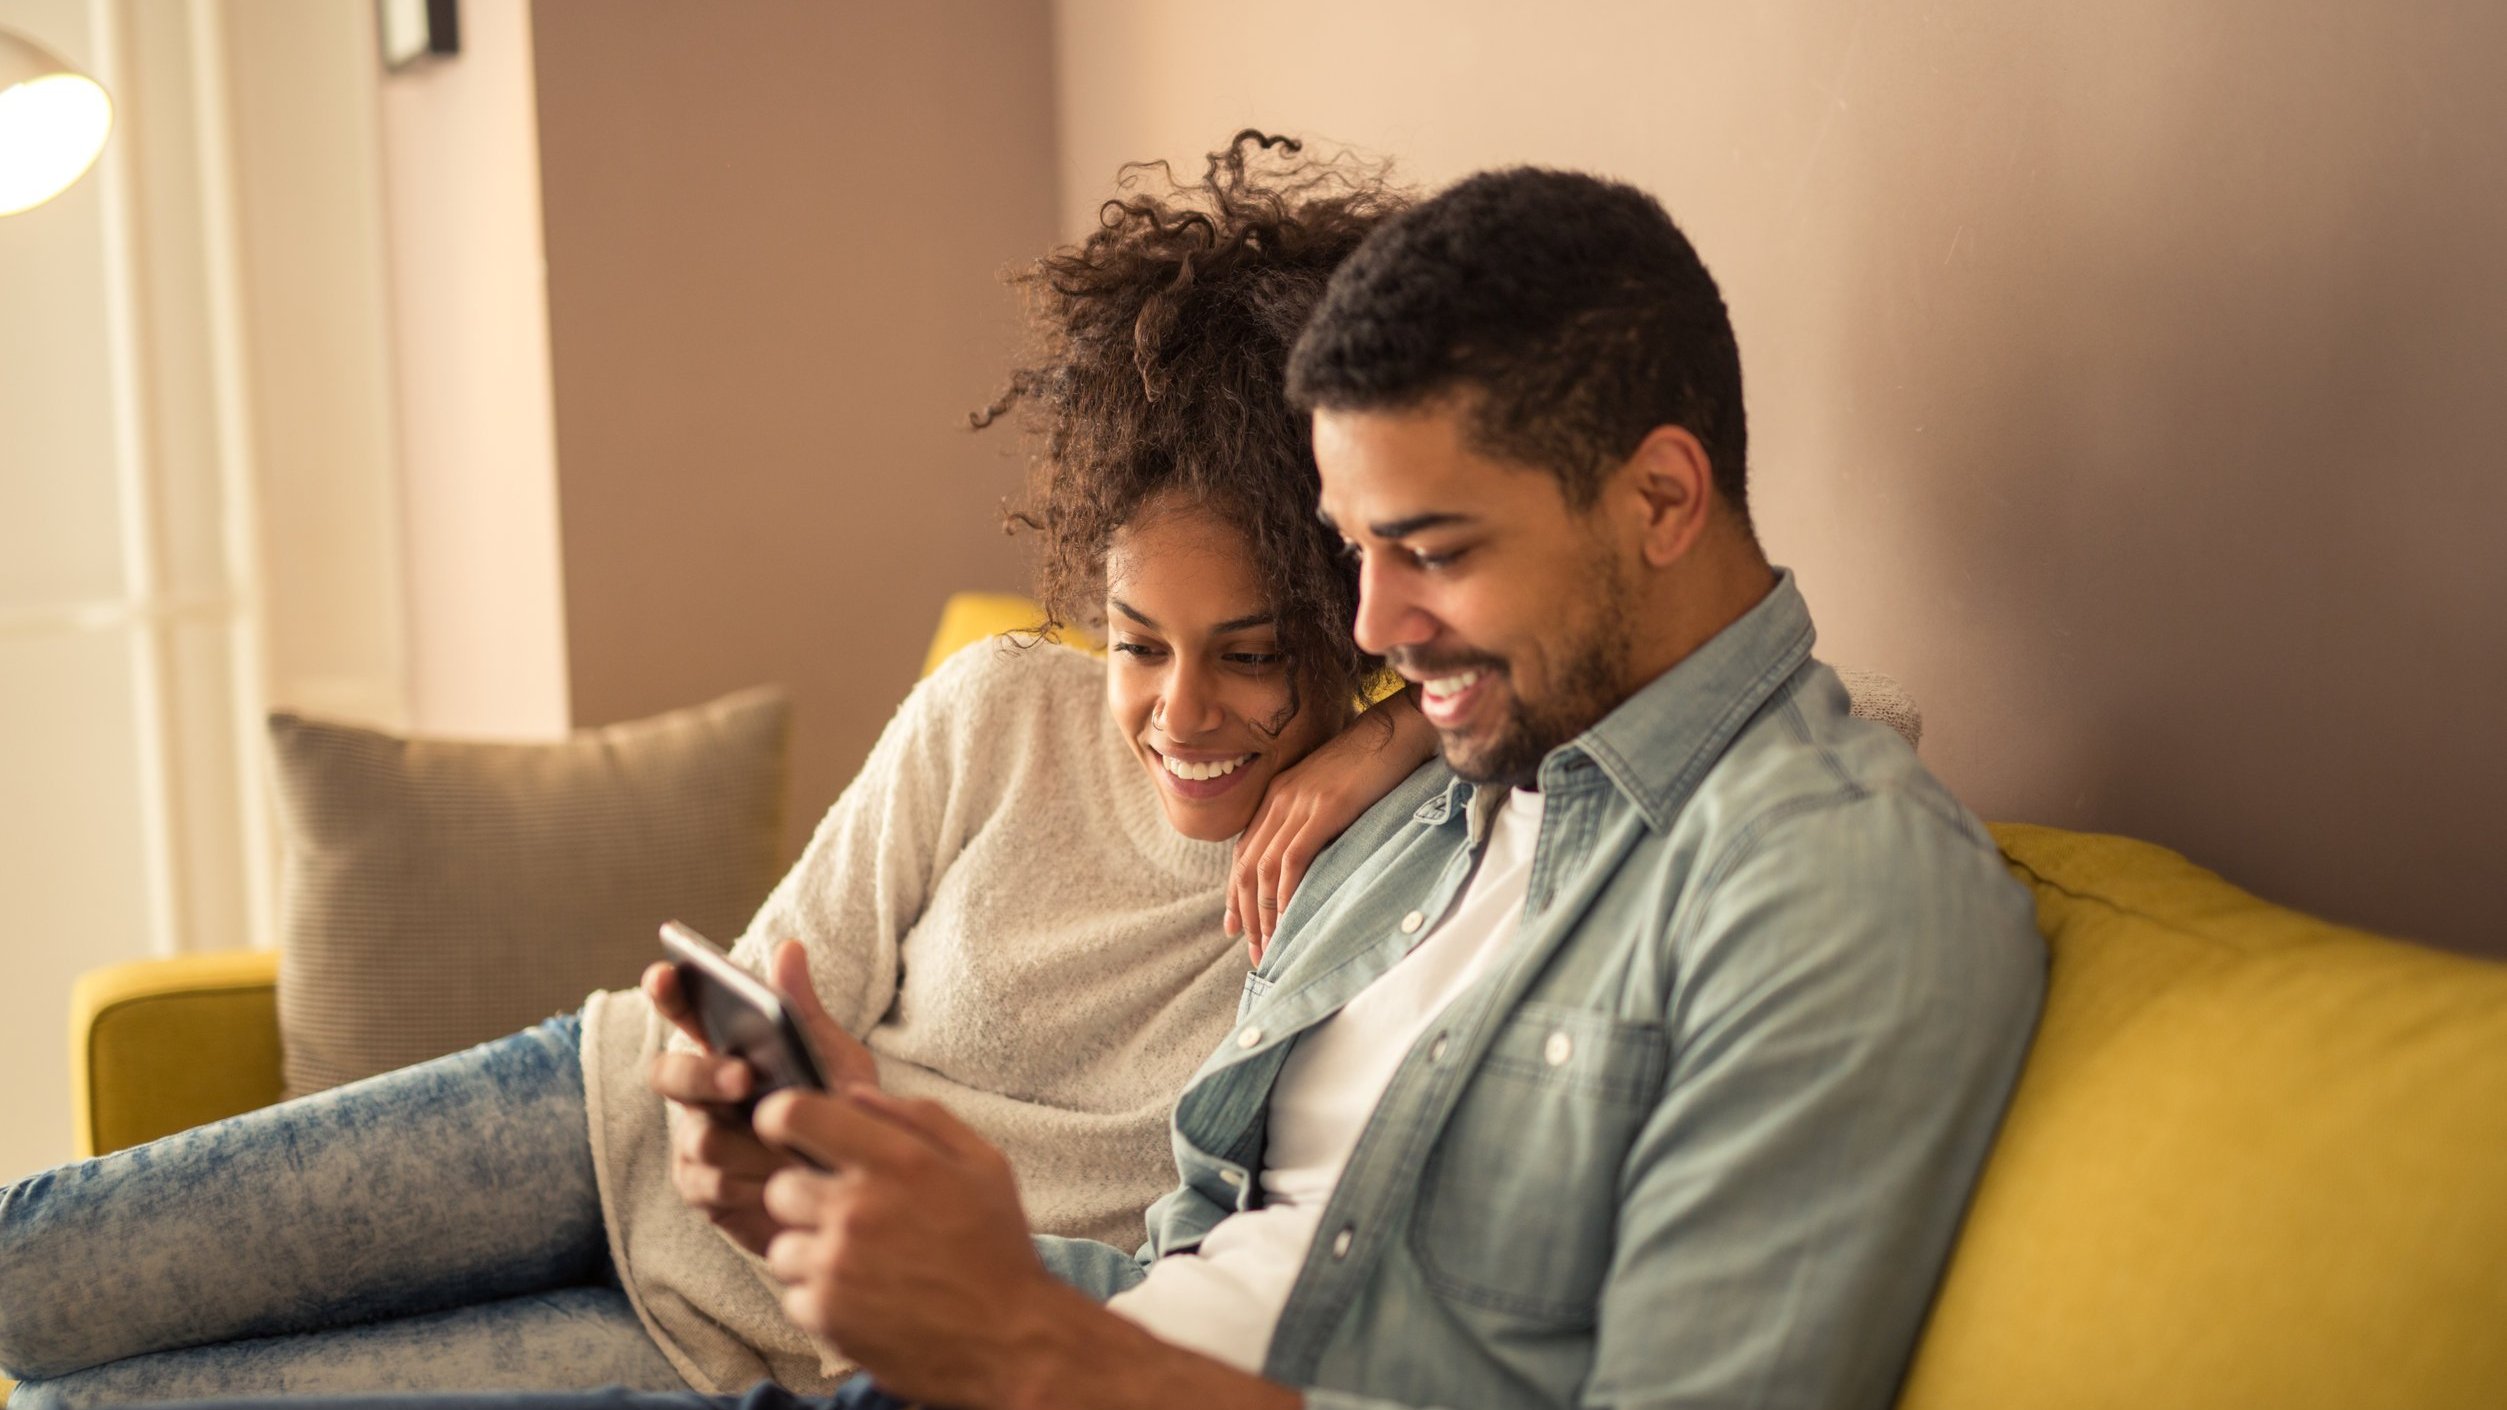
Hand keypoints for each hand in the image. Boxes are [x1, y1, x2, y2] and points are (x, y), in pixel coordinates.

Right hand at [644, 939, 878, 1253]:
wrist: (857, 1186)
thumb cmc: (842, 1113)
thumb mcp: (835, 1060)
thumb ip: (805, 1012)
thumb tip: (789, 947)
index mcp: (726, 1049)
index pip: (685, 1013)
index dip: (669, 993)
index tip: (664, 974)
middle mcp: (699, 1093)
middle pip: (669, 1074)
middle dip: (704, 1074)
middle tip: (744, 1077)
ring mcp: (694, 1141)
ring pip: (701, 1137)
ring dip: (754, 1145)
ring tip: (798, 1151)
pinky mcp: (700, 1189)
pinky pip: (713, 1184)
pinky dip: (756, 1184)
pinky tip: (785, 1185)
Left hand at [756, 1086, 1076, 1408]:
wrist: (1012, 1338)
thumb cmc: (997, 1246)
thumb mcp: (983, 1163)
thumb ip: (919, 1117)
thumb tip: (854, 1093)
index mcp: (895, 1161)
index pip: (795, 1115)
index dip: (780, 1119)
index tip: (788, 1132)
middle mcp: (857, 1210)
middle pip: (779, 1188)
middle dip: (807, 1199)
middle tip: (849, 1218)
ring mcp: (837, 1266)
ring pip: (781, 1247)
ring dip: (812, 1254)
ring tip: (861, 1265)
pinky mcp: (828, 1316)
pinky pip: (792, 1296)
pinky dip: (821, 1300)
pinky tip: (864, 1300)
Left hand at [1227, 688, 1436, 963]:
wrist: (1398, 728)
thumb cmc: (1374, 762)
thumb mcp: (1332, 791)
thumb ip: (1314, 818)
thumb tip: (1311, 858)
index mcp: (1278, 795)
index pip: (1243, 853)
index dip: (1234, 894)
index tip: (1233, 927)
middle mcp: (1280, 800)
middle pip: (1247, 868)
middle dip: (1246, 915)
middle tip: (1254, 953)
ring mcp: (1300, 803)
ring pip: (1264, 869)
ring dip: (1264, 915)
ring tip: (1272, 949)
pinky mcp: (1324, 808)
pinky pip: (1293, 859)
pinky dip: (1286, 895)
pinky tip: (1289, 921)